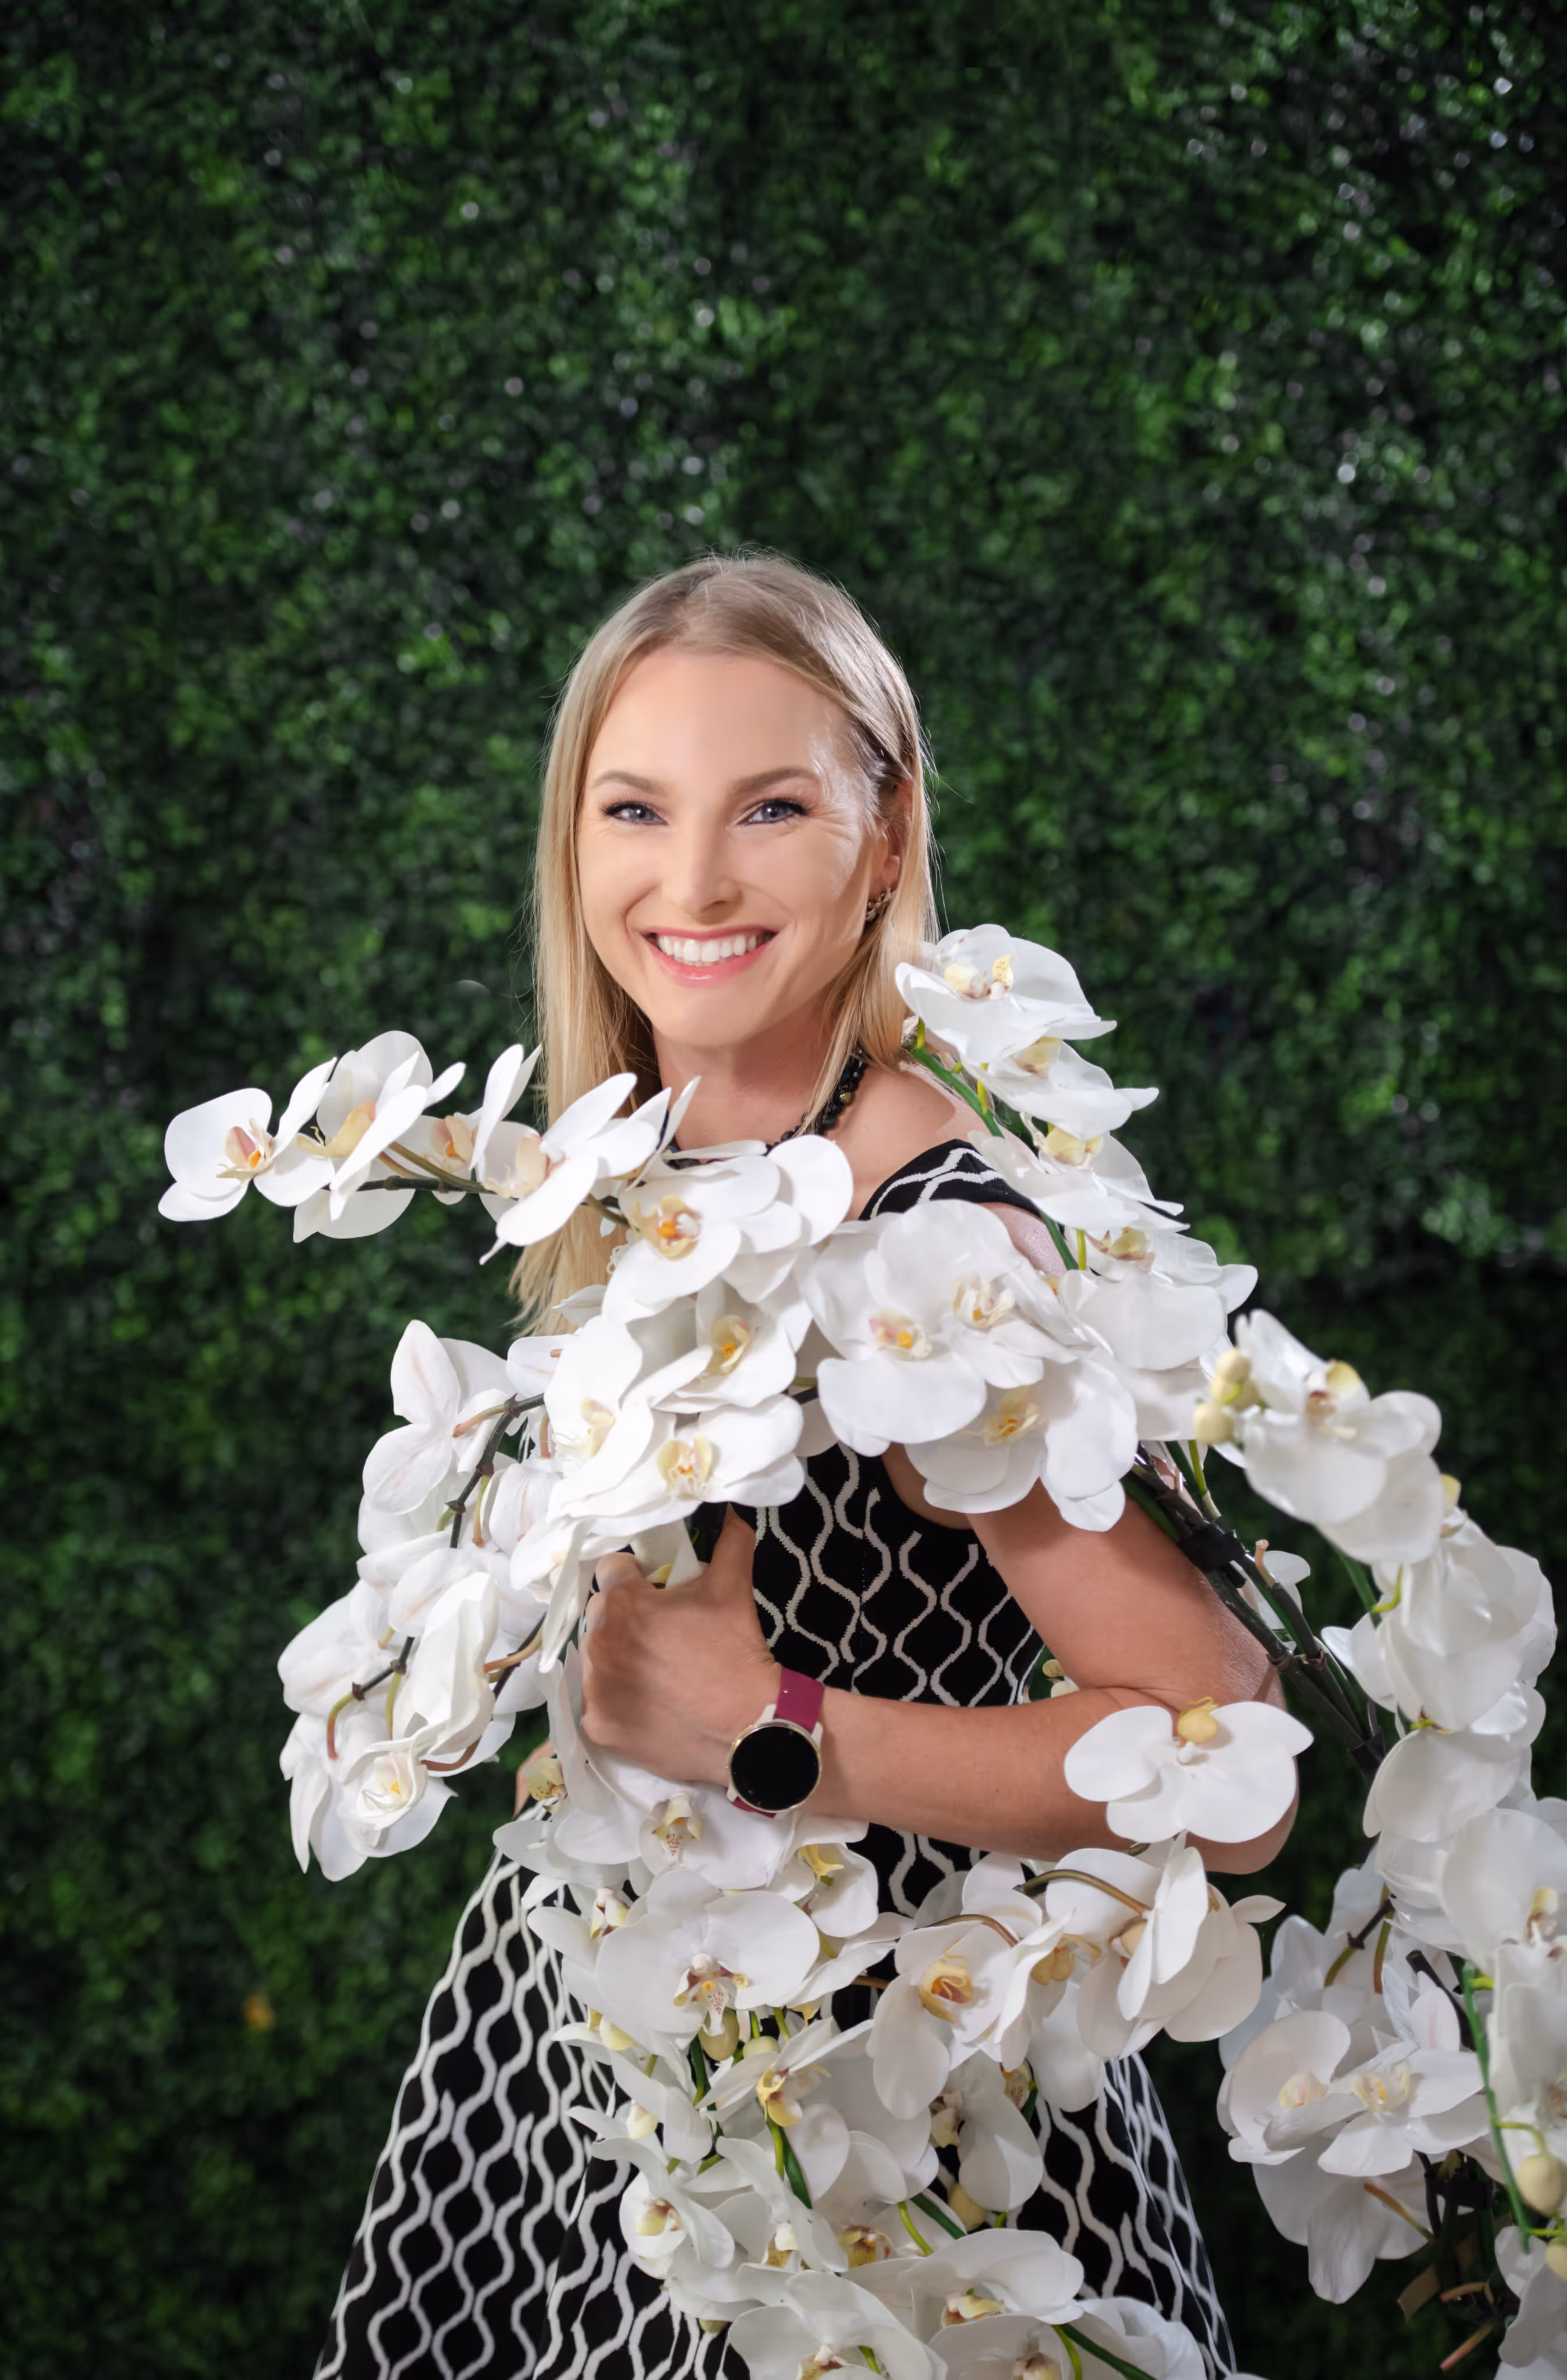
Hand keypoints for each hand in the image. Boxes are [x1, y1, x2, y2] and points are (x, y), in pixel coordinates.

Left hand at [579, 1508, 779, 1787]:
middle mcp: (600, 1642)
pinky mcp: (598, 1724)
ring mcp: (596, 1687)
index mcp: (625, 1604)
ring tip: (652, 1668)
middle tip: (658, 1632)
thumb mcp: (733, 1588)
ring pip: (594, 1656)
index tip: (654, 1593)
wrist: (748, 1725)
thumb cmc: (736, 1651)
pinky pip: (594, 1700)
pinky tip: (643, 1700)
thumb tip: (734, 1510)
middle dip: (623, 1616)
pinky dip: (614, 1699)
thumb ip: (729, 1542)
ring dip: (616, 1655)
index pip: (611, 1570)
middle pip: (599, 1613)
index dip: (634, 1578)